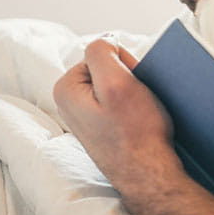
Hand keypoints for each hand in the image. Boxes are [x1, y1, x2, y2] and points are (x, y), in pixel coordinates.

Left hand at [53, 36, 180, 184]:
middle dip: (127, 78)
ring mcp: (84, 116)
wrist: (148, 174)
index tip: (131, 88)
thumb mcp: (117, 83)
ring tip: (138, 114)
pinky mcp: (99, 127)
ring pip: (115, 85)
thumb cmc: (135, 132)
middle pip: (107, 68)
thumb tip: (103, 41)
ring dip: (132, 93)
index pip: (102, 53)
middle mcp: (68, 102)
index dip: (124, 64)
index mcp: (65, 88)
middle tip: (136, 102)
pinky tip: (137, 123)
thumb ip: (102, 52)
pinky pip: (118, 102)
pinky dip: (132, 107)